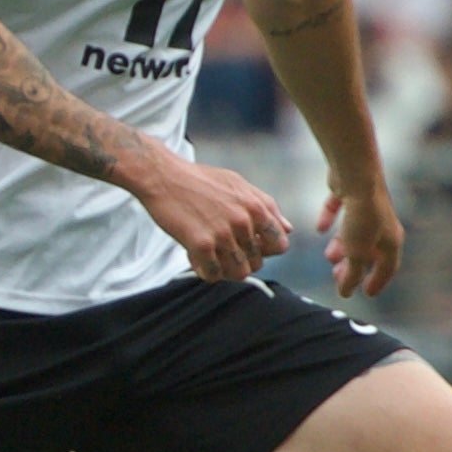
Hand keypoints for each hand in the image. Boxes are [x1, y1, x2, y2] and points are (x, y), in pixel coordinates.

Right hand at [137, 151, 293, 281]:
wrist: (162, 176)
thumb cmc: (200, 180)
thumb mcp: (238, 185)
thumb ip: (266, 207)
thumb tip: (288, 229)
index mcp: (256, 207)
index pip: (280, 245)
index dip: (266, 250)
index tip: (249, 245)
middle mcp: (243, 221)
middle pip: (258, 262)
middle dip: (241, 260)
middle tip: (222, 250)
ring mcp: (223, 234)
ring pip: (239, 273)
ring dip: (225, 270)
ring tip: (212, 257)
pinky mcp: (201, 245)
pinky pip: (213, 275)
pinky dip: (206, 271)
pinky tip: (195, 257)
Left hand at [318, 181, 402, 297]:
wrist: (356, 176)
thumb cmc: (361, 217)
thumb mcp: (356, 253)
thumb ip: (351, 275)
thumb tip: (346, 293)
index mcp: (392, 240)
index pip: (388, 268)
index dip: (378, 282)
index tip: (367, 293)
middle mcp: (384, 223)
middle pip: (370, 250)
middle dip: (354, 266)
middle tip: (338, 277)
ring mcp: (368, 207)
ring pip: (355, 232)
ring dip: (342, 246)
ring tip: (329, 256)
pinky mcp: (350, 192)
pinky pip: (340, 209)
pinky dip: (331, 220)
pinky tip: (319, 228)